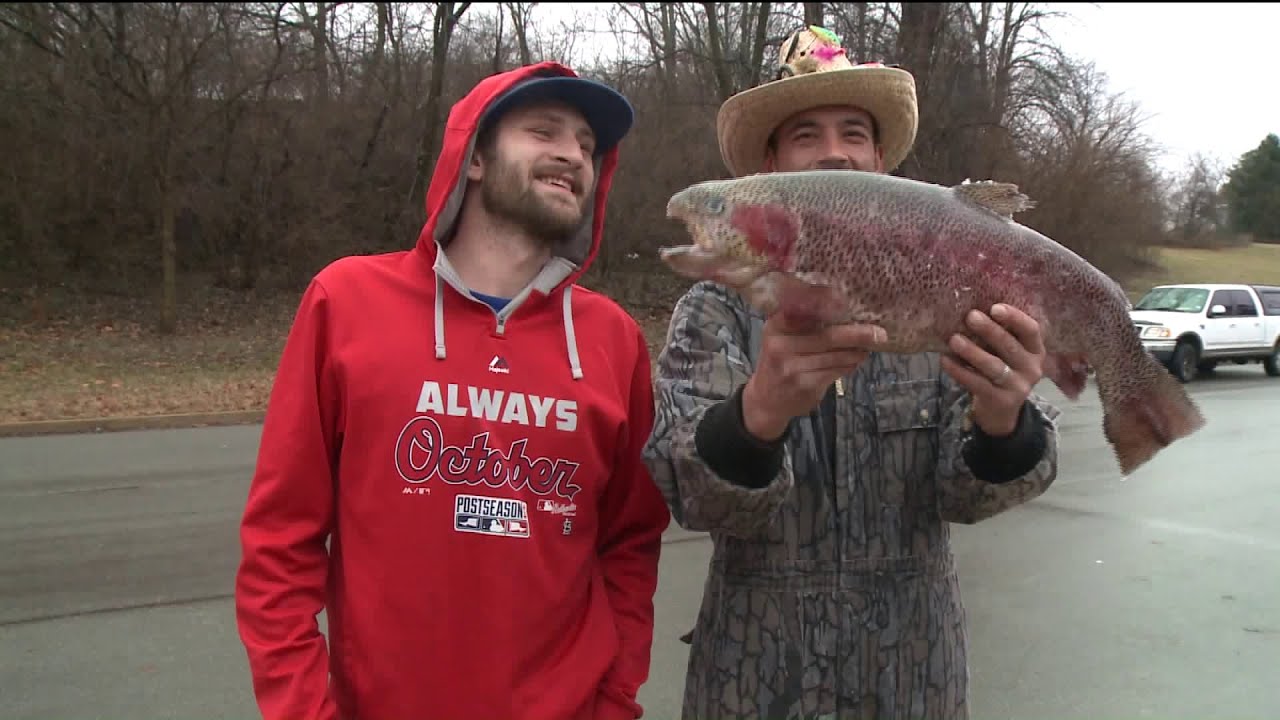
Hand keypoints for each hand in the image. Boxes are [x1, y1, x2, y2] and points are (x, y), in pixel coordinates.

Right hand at [741, 313, 886, 441]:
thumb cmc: (779, 361)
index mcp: (776, 326)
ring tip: (869, 347)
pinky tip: (855, 361)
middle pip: (827, 336)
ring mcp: (792, 367)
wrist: (766, 401)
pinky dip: (849, 365)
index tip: (846, 299)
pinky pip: (835, 372)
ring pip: (835, 356)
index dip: (825, 302)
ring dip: (857, 352)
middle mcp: (780, 345)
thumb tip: (842, 304)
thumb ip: (802, 320)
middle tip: (879, 332)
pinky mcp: (805, 385)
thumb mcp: (781, 336)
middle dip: (856, 334)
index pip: (802, 308)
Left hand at [940, 304, 1045, 436]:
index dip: (1015, 317)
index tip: (995, 307)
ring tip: (954, 339)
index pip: (1031, 329)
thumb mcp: (1007, 353)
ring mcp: (1018, 387)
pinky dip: (960, 371)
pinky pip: (978, 383)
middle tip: (970, 316)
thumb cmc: (1001, 370)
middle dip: (989, 330)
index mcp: (1036, 350)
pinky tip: (945, 360)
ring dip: (973, 351)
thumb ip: (999, 334)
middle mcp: (1032, 368)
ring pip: (994, 366)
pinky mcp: (1001, 401)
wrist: (1001, 412)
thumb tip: (971, 309)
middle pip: (1010, 346)